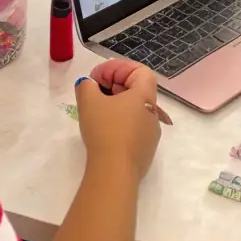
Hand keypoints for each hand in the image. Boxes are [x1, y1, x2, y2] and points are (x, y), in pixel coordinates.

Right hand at [75, 60, 161, 179]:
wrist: (115, 172)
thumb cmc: (105, 130)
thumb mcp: (89, 102)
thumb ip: (87, 87)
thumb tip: (89, 85)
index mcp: (145, 96)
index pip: (140, 71)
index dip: (118, 68)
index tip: (97, 78)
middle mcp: (153, 113)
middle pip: (138, 89)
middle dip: (116, 85)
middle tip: (95, 91)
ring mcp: (151, 134)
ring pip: (136, 111)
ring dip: (118, 106)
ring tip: (97, 112)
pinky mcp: (146, 151)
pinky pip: (134, 129)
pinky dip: (121, 123)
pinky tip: (105, 132)